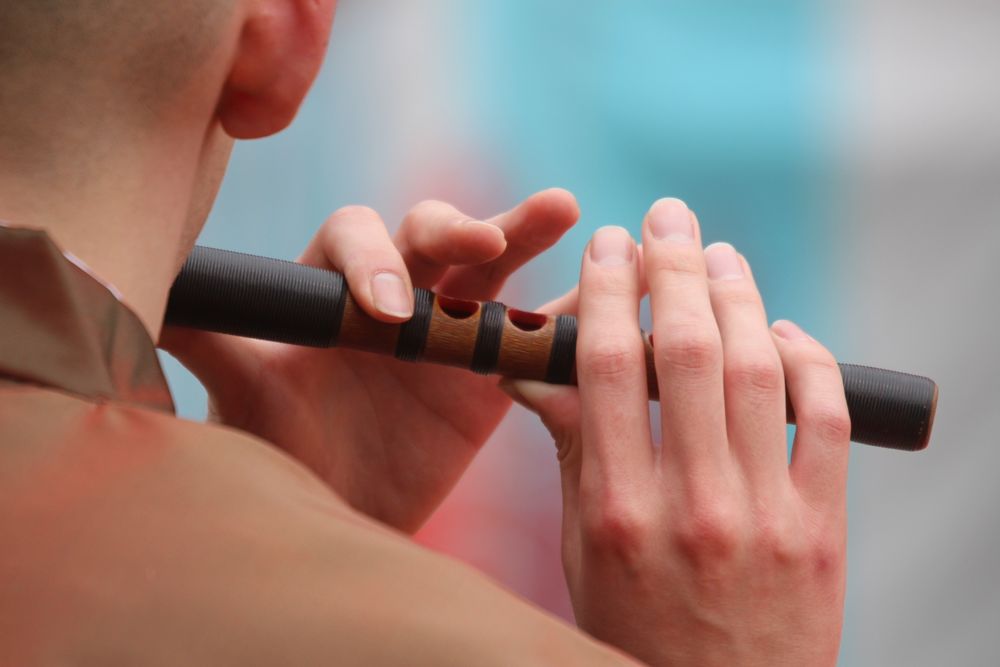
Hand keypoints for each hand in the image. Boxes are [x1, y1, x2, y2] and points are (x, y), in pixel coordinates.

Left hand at [160, 189, 579, 532]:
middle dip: (456, 228)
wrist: (344, 516)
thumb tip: (151, 291)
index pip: (354, 237)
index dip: (373, 260)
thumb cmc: (289, 453)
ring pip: (492, 264)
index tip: (384, 315)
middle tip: (478, 243)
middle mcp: (397, 292)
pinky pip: (536, 330)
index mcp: (336, 286)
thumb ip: (211, 340)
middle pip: (431, 231)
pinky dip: (570, 315)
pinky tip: (607, 298)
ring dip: (525, 231)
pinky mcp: (492, 368)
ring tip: (561, 210)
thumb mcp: (243, 397)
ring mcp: (450, 325)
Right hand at [501, 199, 849, 665]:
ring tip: (719, 253)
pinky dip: (810, 361)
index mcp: (618, 509)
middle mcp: (692, 503)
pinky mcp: (822, 526)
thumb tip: (542, 369)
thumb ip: (573, 452)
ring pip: (760, 370)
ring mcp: (765, 514)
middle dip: (674, 266)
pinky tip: (780, 330)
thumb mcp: (582, 547)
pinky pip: (828, 420)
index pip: (611, 366)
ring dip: (740, 296)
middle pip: (689, 350)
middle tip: (667, 216)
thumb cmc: (632, 627)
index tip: (610, 242)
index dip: (612, 289)